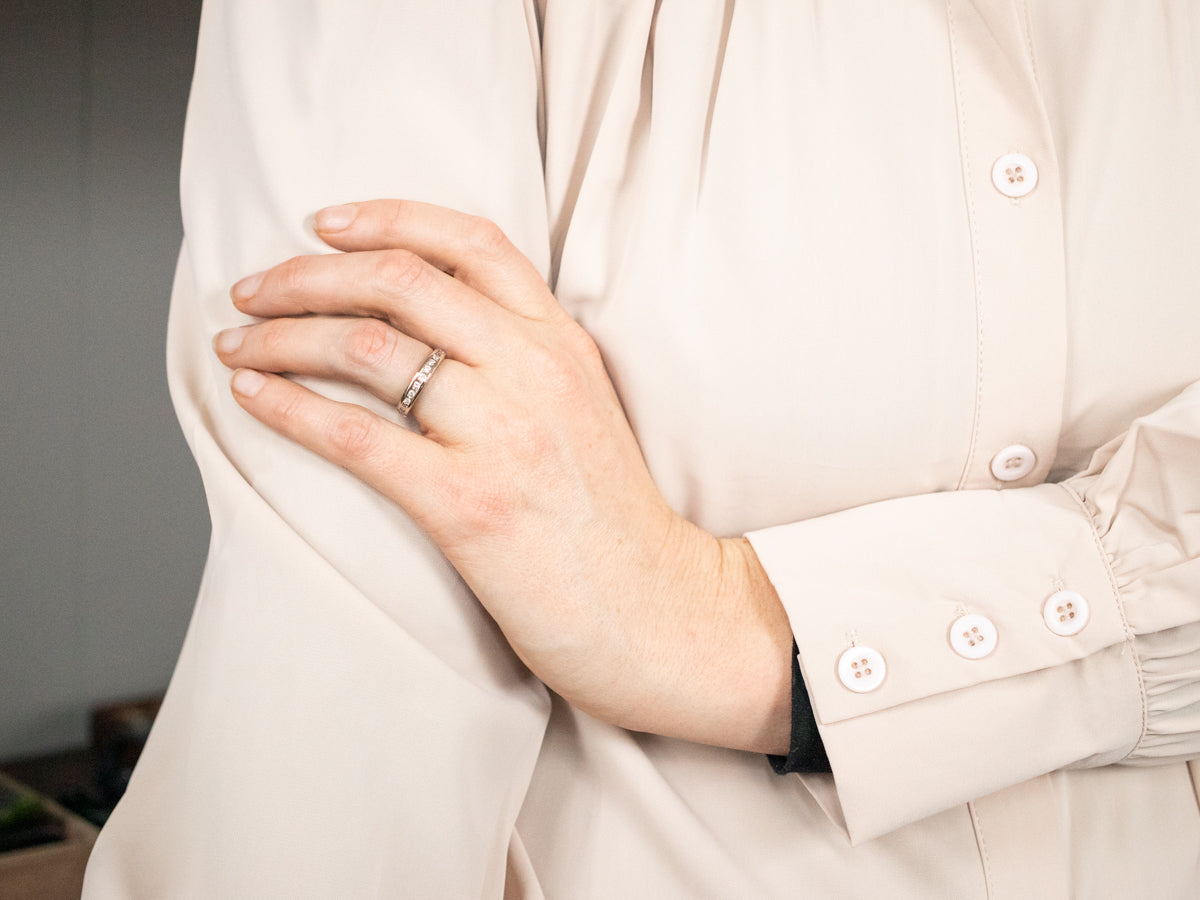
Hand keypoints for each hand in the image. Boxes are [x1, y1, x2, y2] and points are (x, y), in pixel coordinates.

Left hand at [214, 200, 791, 753]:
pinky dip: (289, 408)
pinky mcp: (469, 503)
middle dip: (306, 276)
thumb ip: (525, 357)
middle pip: (399, 283)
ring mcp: (504, 434)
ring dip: (281, 337)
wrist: (660, 611)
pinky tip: (251, 398)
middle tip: (254, 289)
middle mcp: (534, 371)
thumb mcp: (586, 409)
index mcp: (563, 343)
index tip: (326, 224)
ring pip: (367, 347)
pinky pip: (357, 436)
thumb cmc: (613, 522)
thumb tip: (431, 326)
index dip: (387, 217)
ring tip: (237, 343)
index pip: (470, 243)